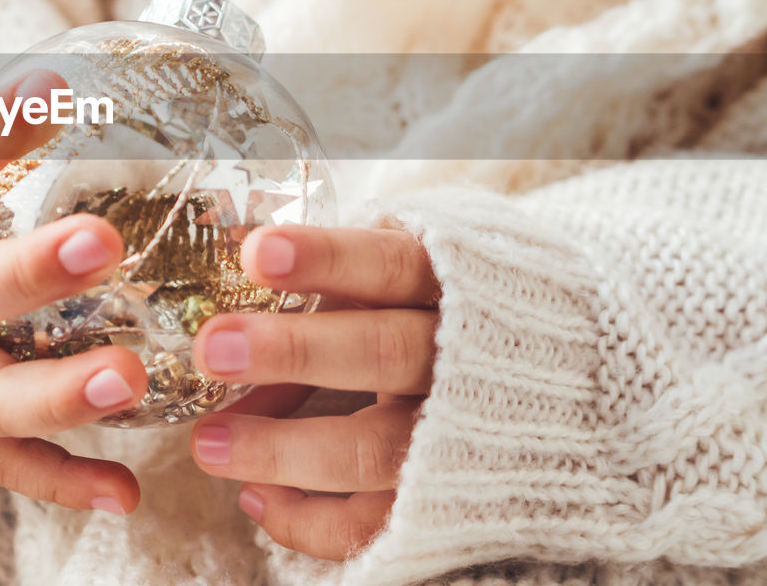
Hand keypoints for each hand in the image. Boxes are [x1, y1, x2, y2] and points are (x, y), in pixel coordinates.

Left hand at [189, 225, 438, 557]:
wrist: (566, 379)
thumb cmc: (450, 308)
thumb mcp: (407, 275)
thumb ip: (330, 287)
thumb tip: (232, 321)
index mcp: (455, 285)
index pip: (390, 263)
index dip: (327, 258)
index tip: (258, 252)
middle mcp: (463, 360)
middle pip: (383, 353)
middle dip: (293, 351)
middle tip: (213, 347)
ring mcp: (459, 437)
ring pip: (372, 450)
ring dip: (280, 449)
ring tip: (207, 443)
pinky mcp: (447, 501)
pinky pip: (376, 523)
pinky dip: (308, 519)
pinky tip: (254, 495)